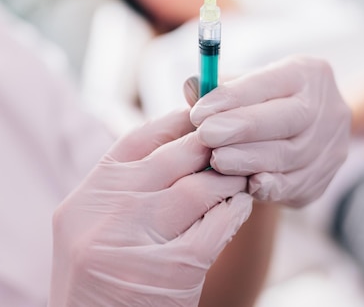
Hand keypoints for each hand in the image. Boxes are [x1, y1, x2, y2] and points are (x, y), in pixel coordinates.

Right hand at [48, 109, 251, 306]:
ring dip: (228, 180)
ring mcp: (137, 241)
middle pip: (173, 157)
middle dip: (209, 148)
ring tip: (240, 178)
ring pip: (199, 187)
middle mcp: (108, 212)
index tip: (202, 115)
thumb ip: (128, 186)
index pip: (138, 139)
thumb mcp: (96, 226)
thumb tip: (180, 138)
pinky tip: (241, 206)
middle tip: (233, 144)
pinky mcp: (173, 272)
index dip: (175, 121)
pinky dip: (235, 211)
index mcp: (88, 196)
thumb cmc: (103, 281)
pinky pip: (217, 226)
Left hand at [184, 57, 350, 205]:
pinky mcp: (324, 178)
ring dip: (249, 160)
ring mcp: (332, 145)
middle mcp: (328, 107)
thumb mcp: (248, 84)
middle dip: (244, 128)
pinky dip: (270, 187)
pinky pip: (296, 185)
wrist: (308, 130)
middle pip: (289, 119)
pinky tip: (246, 186)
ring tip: (216, 160)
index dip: (233, 97)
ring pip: (291, 156)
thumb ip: (219, 87)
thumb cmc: (266, 101)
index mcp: (307, 73)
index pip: (270, 82)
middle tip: (206, 136)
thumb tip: (190, 86)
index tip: (199, 112)